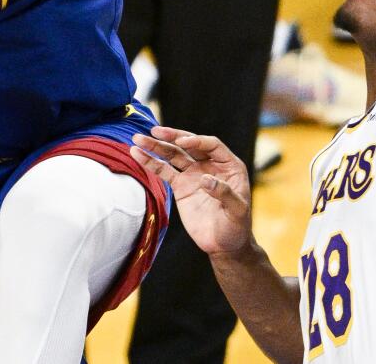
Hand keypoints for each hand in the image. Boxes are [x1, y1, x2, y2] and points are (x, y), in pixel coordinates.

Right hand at [132, 127, 251, 256]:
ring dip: (156, 146)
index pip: (211, 145)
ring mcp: (193, 174)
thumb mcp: (238, 211)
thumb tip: (205, 178)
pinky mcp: (181, 186)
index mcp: (229, 165)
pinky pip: (165, 171)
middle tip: (155, 131)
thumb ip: (225, 193)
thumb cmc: (237, 227)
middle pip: (189, 145)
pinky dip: (151, 163)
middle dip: (172, 137)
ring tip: (138, 139)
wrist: (224, 245)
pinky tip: (137, 154)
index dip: (197, 141)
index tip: (182, 142)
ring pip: (174, 155)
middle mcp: (210, 165)